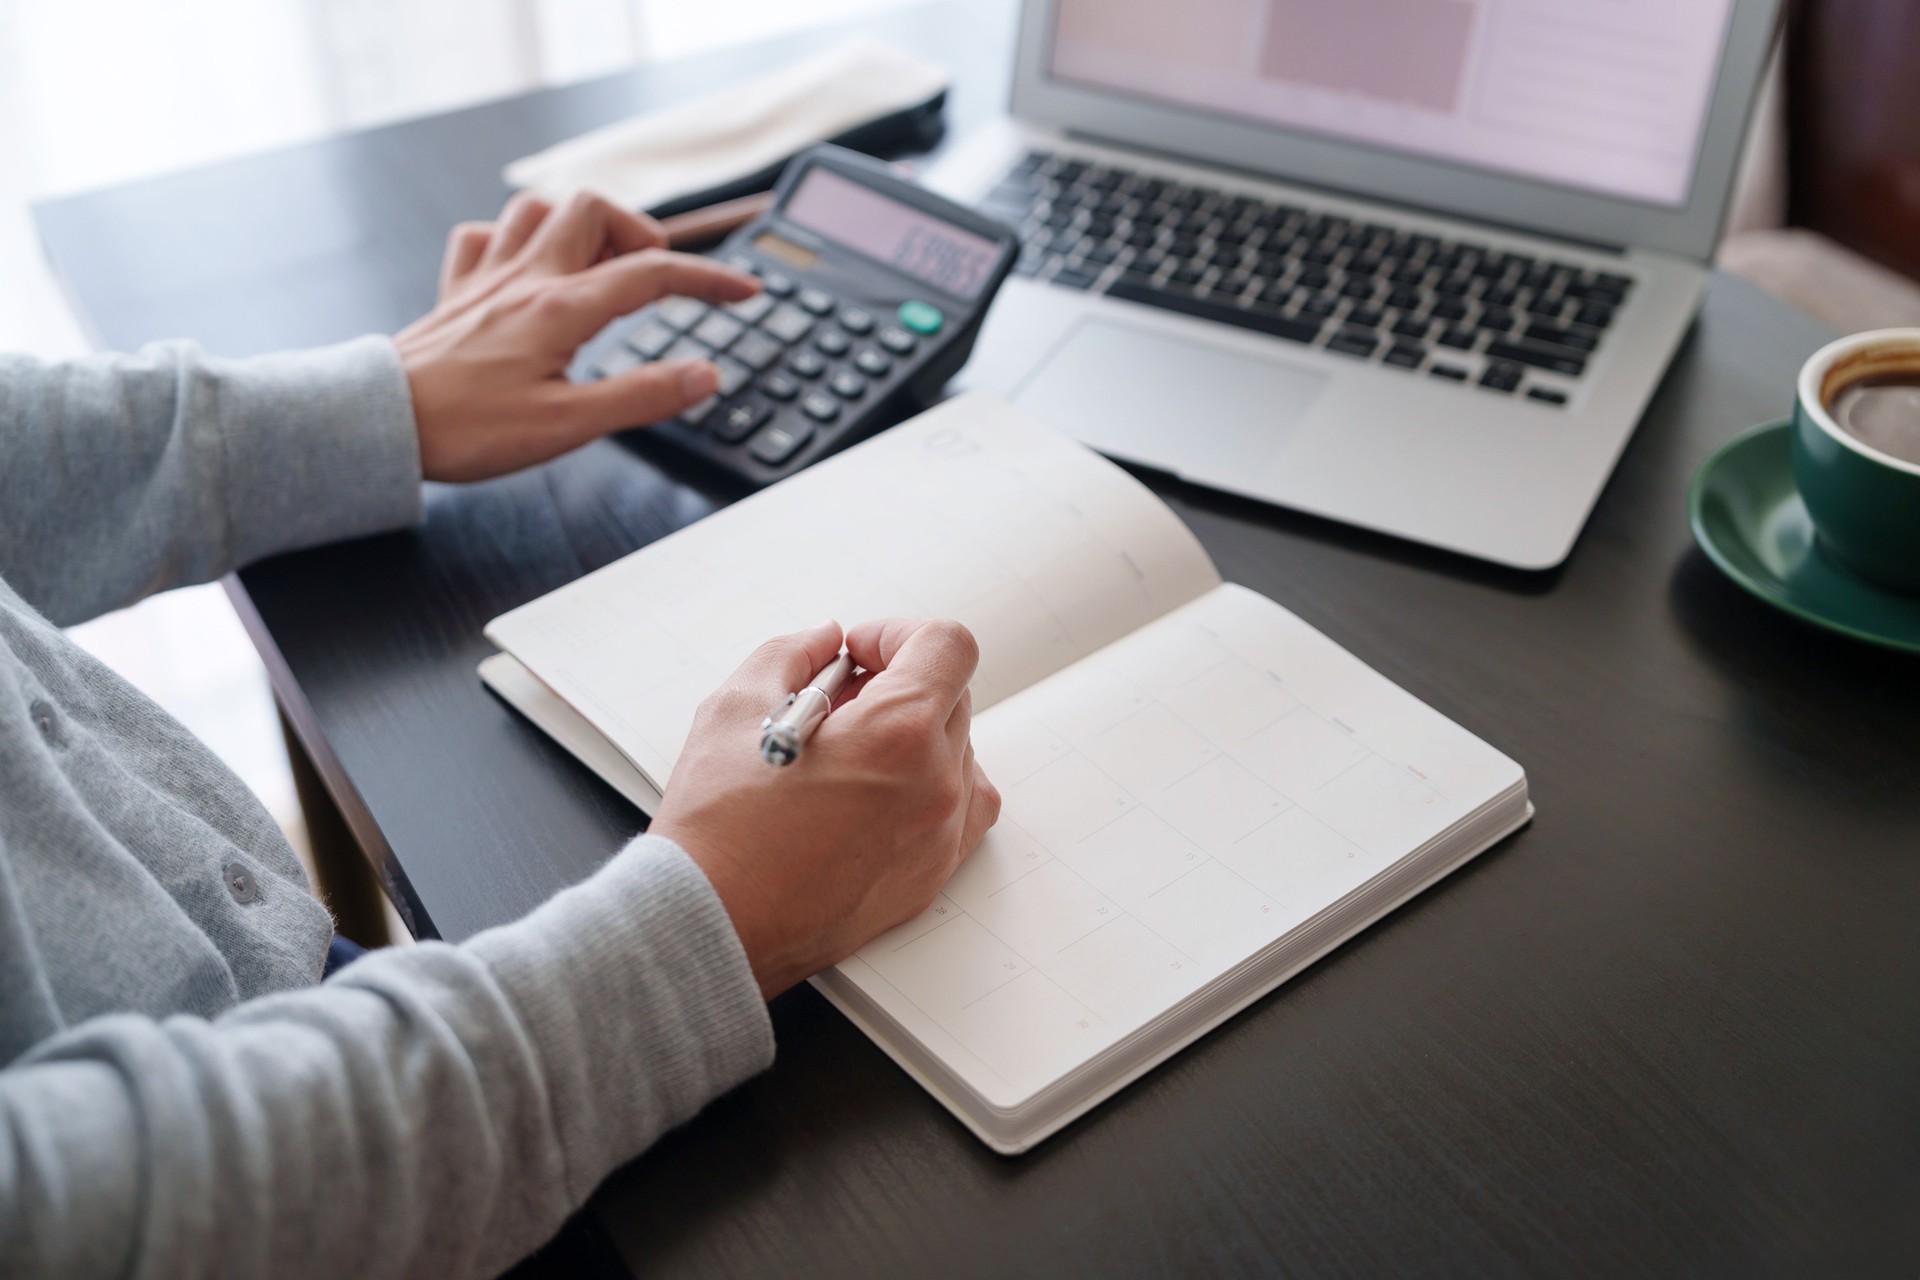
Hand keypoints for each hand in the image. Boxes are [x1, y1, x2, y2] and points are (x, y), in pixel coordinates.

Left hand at [395, 191, 759, 481]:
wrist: (382, 424)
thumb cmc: (467, 429)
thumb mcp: (570, 426)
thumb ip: (643, 397)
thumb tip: (705, 375)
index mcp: (561, 308)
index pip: (652, 274)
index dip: (709, 280)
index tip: (744, 292)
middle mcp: (525, 278)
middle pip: (594, 210)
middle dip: (638, 234)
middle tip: (655, 279)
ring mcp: (488, 279)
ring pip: (537, 209)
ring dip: (577, 226)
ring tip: (598, 267)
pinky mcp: (456, 293)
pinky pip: (482, 237)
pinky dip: (512, 241)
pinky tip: (526, 271)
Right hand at [651, 618, 1002, 998]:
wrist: (710, 926)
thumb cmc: (717, 830)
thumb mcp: (736, 706)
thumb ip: (792, 654)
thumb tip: (824, 641)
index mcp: (899, 733)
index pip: (948, 645)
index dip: (897, 634)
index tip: (858, 654)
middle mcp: (935, 785)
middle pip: (952, 696)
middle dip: (897, 685)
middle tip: (835, 706)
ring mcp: (939, 838)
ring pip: (958, 753)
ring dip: (915, 738)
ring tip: (848, 756)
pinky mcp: (928, 879)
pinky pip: (959, 812)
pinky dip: (929, 789)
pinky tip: (874, 794)